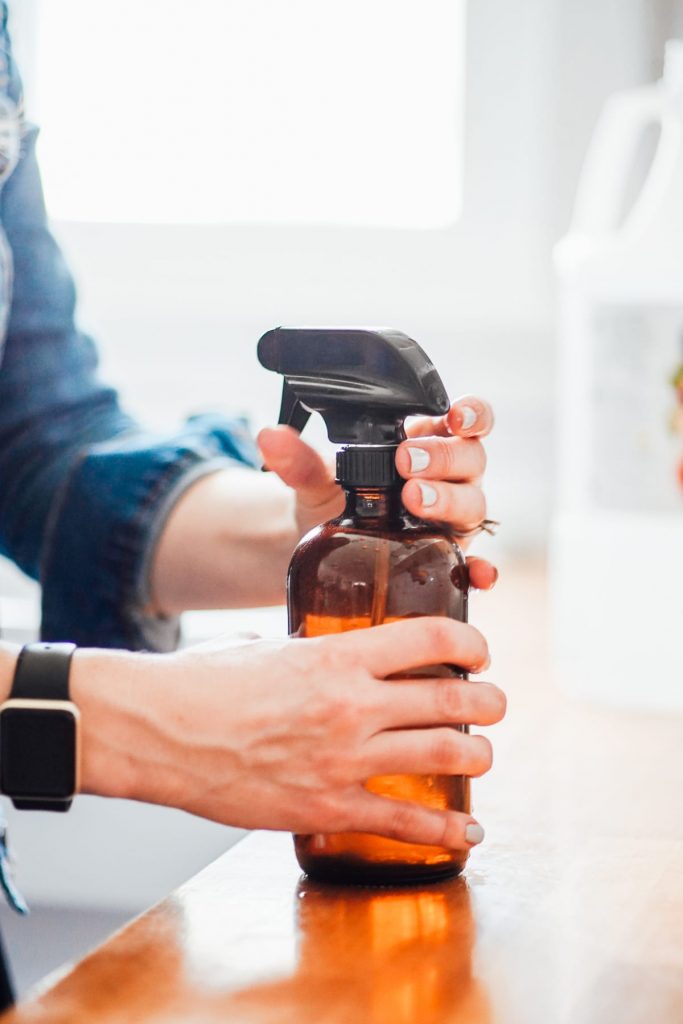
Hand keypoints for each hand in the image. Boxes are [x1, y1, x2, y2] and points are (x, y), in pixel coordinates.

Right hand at [73, 618, 504, 847]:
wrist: (161, 731)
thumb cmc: (205, 683)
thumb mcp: (271, 648)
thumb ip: (315, 653)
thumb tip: (337, 655)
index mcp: (338, 656)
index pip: (430, 638)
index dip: (469, 643)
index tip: (478, 652)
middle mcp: (352, 705)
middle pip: (451, 700)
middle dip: (488, 702)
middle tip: (495, 703)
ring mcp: (343, 759)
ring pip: (443, 755)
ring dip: (477, 756)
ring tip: (482, 755)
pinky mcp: (327, 808)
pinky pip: (403, 822)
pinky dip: (445, 831)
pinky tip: (467, 832)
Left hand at [258, 395, 495, 589]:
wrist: (321, 549)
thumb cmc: (333, 499)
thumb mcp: (314, 478)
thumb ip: (299, 459)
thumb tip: (269, 437)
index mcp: (429, 442)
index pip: (468, 420)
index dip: (471, 414)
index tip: (452, 416)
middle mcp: (451, 479)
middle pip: (471, 460)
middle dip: (443, 458)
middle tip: (407, 464)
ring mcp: (454, 519)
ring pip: (473, 505)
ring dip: (449, 501)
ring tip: (413, 501)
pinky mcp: (449, 559)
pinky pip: (472, 565)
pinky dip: (479, 570)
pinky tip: (478, 575)